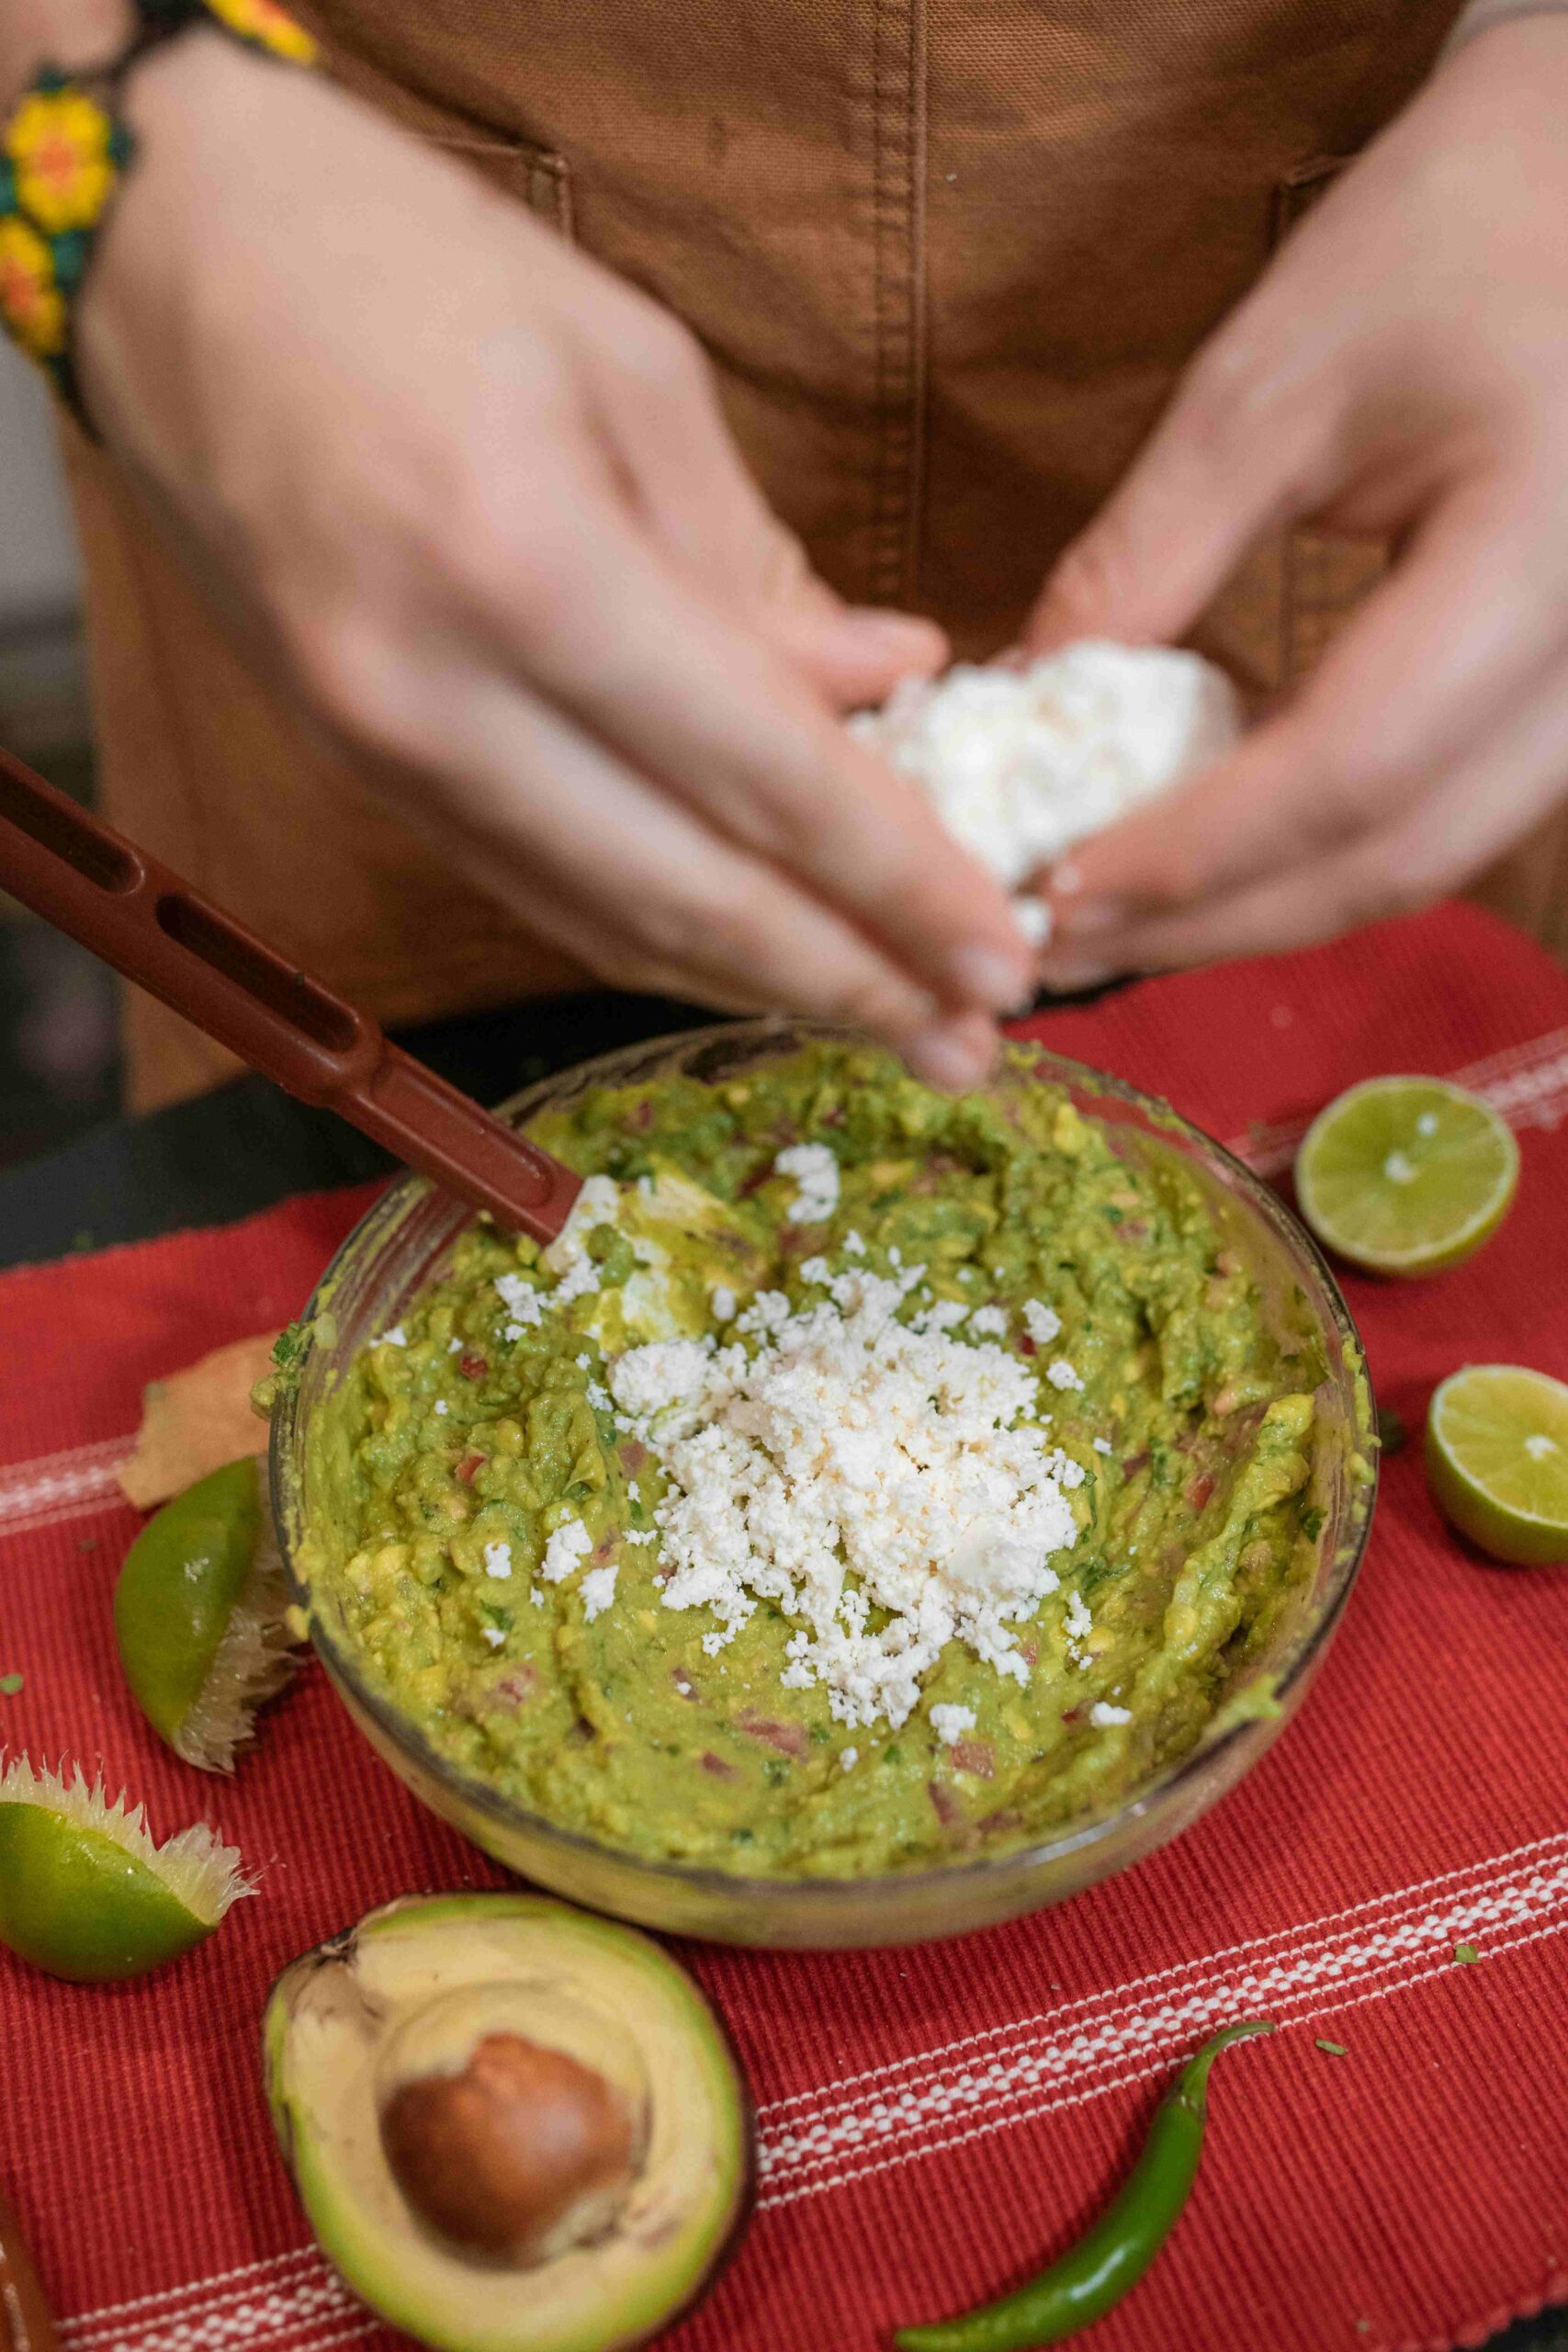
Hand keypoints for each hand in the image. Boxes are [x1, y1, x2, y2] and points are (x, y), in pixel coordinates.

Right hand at [78, 35, 1034, 1083]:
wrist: (155, 258)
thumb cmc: (397, 257)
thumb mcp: (628, 368)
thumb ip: (757, 565)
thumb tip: (887, 686)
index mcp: (527, 568)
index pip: (761, 777)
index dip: (896, 883)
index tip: (1004, 956)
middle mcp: (440, 701)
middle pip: (686, 898)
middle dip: (847, 983)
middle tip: (974, 1047)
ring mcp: (383, 755)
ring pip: (605, 921)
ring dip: (759, 988)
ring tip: (893, 1029)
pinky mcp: (361, 769)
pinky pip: (536, 887)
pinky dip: (656, 936)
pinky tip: (751, 960)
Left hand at [1023, 16, 1567, 987]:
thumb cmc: (1443, 241)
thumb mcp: (1271, 380)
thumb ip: (1150, 554)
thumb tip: (1023, 706)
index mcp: (1540, 551)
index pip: (1353, 765)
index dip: (1196, 852)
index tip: (1057, 888)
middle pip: (1397, 858)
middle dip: (1212, 921)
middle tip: (1059, 942)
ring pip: (1425, 862)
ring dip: (1259, 911)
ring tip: (1112, 920)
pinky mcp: (1565, 701)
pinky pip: (1442, 817)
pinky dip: (1315, 858)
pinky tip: (1203, 860)